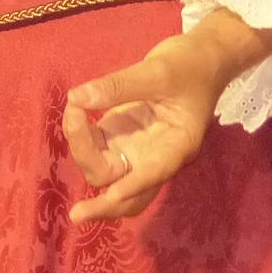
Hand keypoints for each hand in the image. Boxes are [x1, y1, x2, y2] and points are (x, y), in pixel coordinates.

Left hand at [61, 10, 271, 222]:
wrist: (198, 59)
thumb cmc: (188, 66)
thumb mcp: (158, 71)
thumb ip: (118, 86)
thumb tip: (78, 98)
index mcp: (178, 146)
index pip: (155, 172)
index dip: (132, 186)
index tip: (110, 195)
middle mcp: (155, 156)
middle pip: (129, 195)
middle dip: (103, 206)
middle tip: (76, 213)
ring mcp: (136, 149)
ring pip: (107, 174)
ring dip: (84, 154)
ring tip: (74, 112)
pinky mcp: (121, 136)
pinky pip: (96, 150)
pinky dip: (80, 137)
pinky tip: (75, 111)